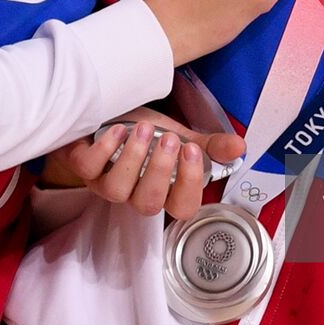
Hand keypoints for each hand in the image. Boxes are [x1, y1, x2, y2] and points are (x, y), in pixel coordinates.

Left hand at [45, 107, 245, 220]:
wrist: (107, 116)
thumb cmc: (143, 133)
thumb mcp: (180, 136)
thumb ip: (209, 146)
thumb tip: (240, 147)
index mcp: (164, 190)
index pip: (183, 207)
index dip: (189, 184)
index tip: (193, 151)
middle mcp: (134, 193)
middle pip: (148, 205)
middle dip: (160, 172)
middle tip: (169, 139)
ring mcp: (105, 183)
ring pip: (116, 190)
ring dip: (132, 158)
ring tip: (142, 129)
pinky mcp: (83, 167)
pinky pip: (88, 168)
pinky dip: (102, 149)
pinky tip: (116, 130)